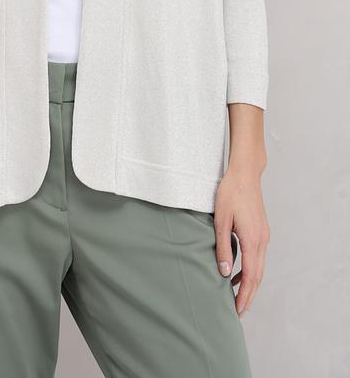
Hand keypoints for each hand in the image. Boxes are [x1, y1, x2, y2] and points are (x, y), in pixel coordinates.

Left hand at [213, 168, 269, 316]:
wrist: (245, 174)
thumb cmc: (230, 193)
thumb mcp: (221, 221)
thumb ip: (222, 247)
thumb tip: (224, 273)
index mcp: (253, 240)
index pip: (250, 277)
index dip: (244, 295)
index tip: (237, 310)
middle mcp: (262, 241)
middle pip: (258, 276)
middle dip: (248, 295)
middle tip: (238, 312)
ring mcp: (264, 235)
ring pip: (259, 267)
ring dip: (249, 284)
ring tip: (237, 297)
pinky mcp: (261, 231)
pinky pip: (257, 257)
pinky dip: (250, 270)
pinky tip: (237, 273)